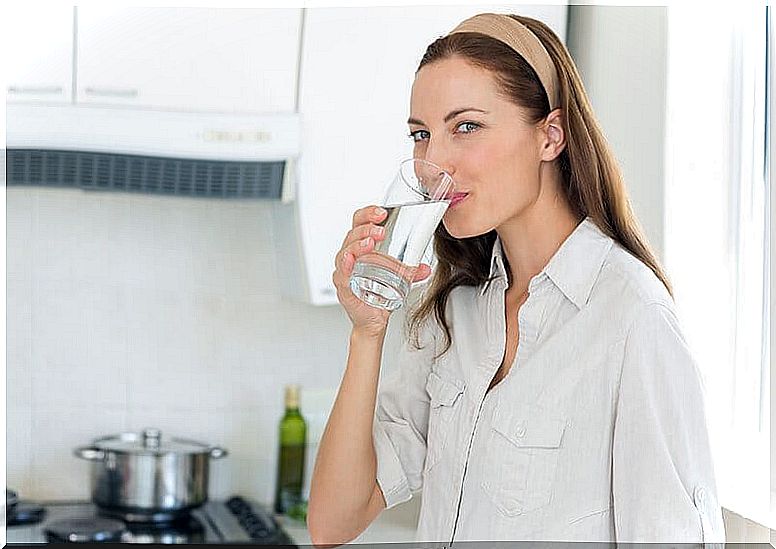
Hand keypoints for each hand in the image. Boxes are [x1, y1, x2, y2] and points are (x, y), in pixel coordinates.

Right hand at [332, 205, 431, 336]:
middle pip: (352, 234)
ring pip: (345, 251)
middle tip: (381, 230)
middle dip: (366, 228)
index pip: (359, 223)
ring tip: (371, 242)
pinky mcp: (344, 287)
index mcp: (361, 247)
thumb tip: (425, 268)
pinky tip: (351, 260)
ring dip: (358, 244)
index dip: (367, 214)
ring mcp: (345, 271)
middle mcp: (350, 257)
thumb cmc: (379, 294)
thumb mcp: (400, 278)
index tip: (381, 212)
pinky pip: (341, 274)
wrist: (374, 320)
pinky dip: (345, 266)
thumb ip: (412, 271)